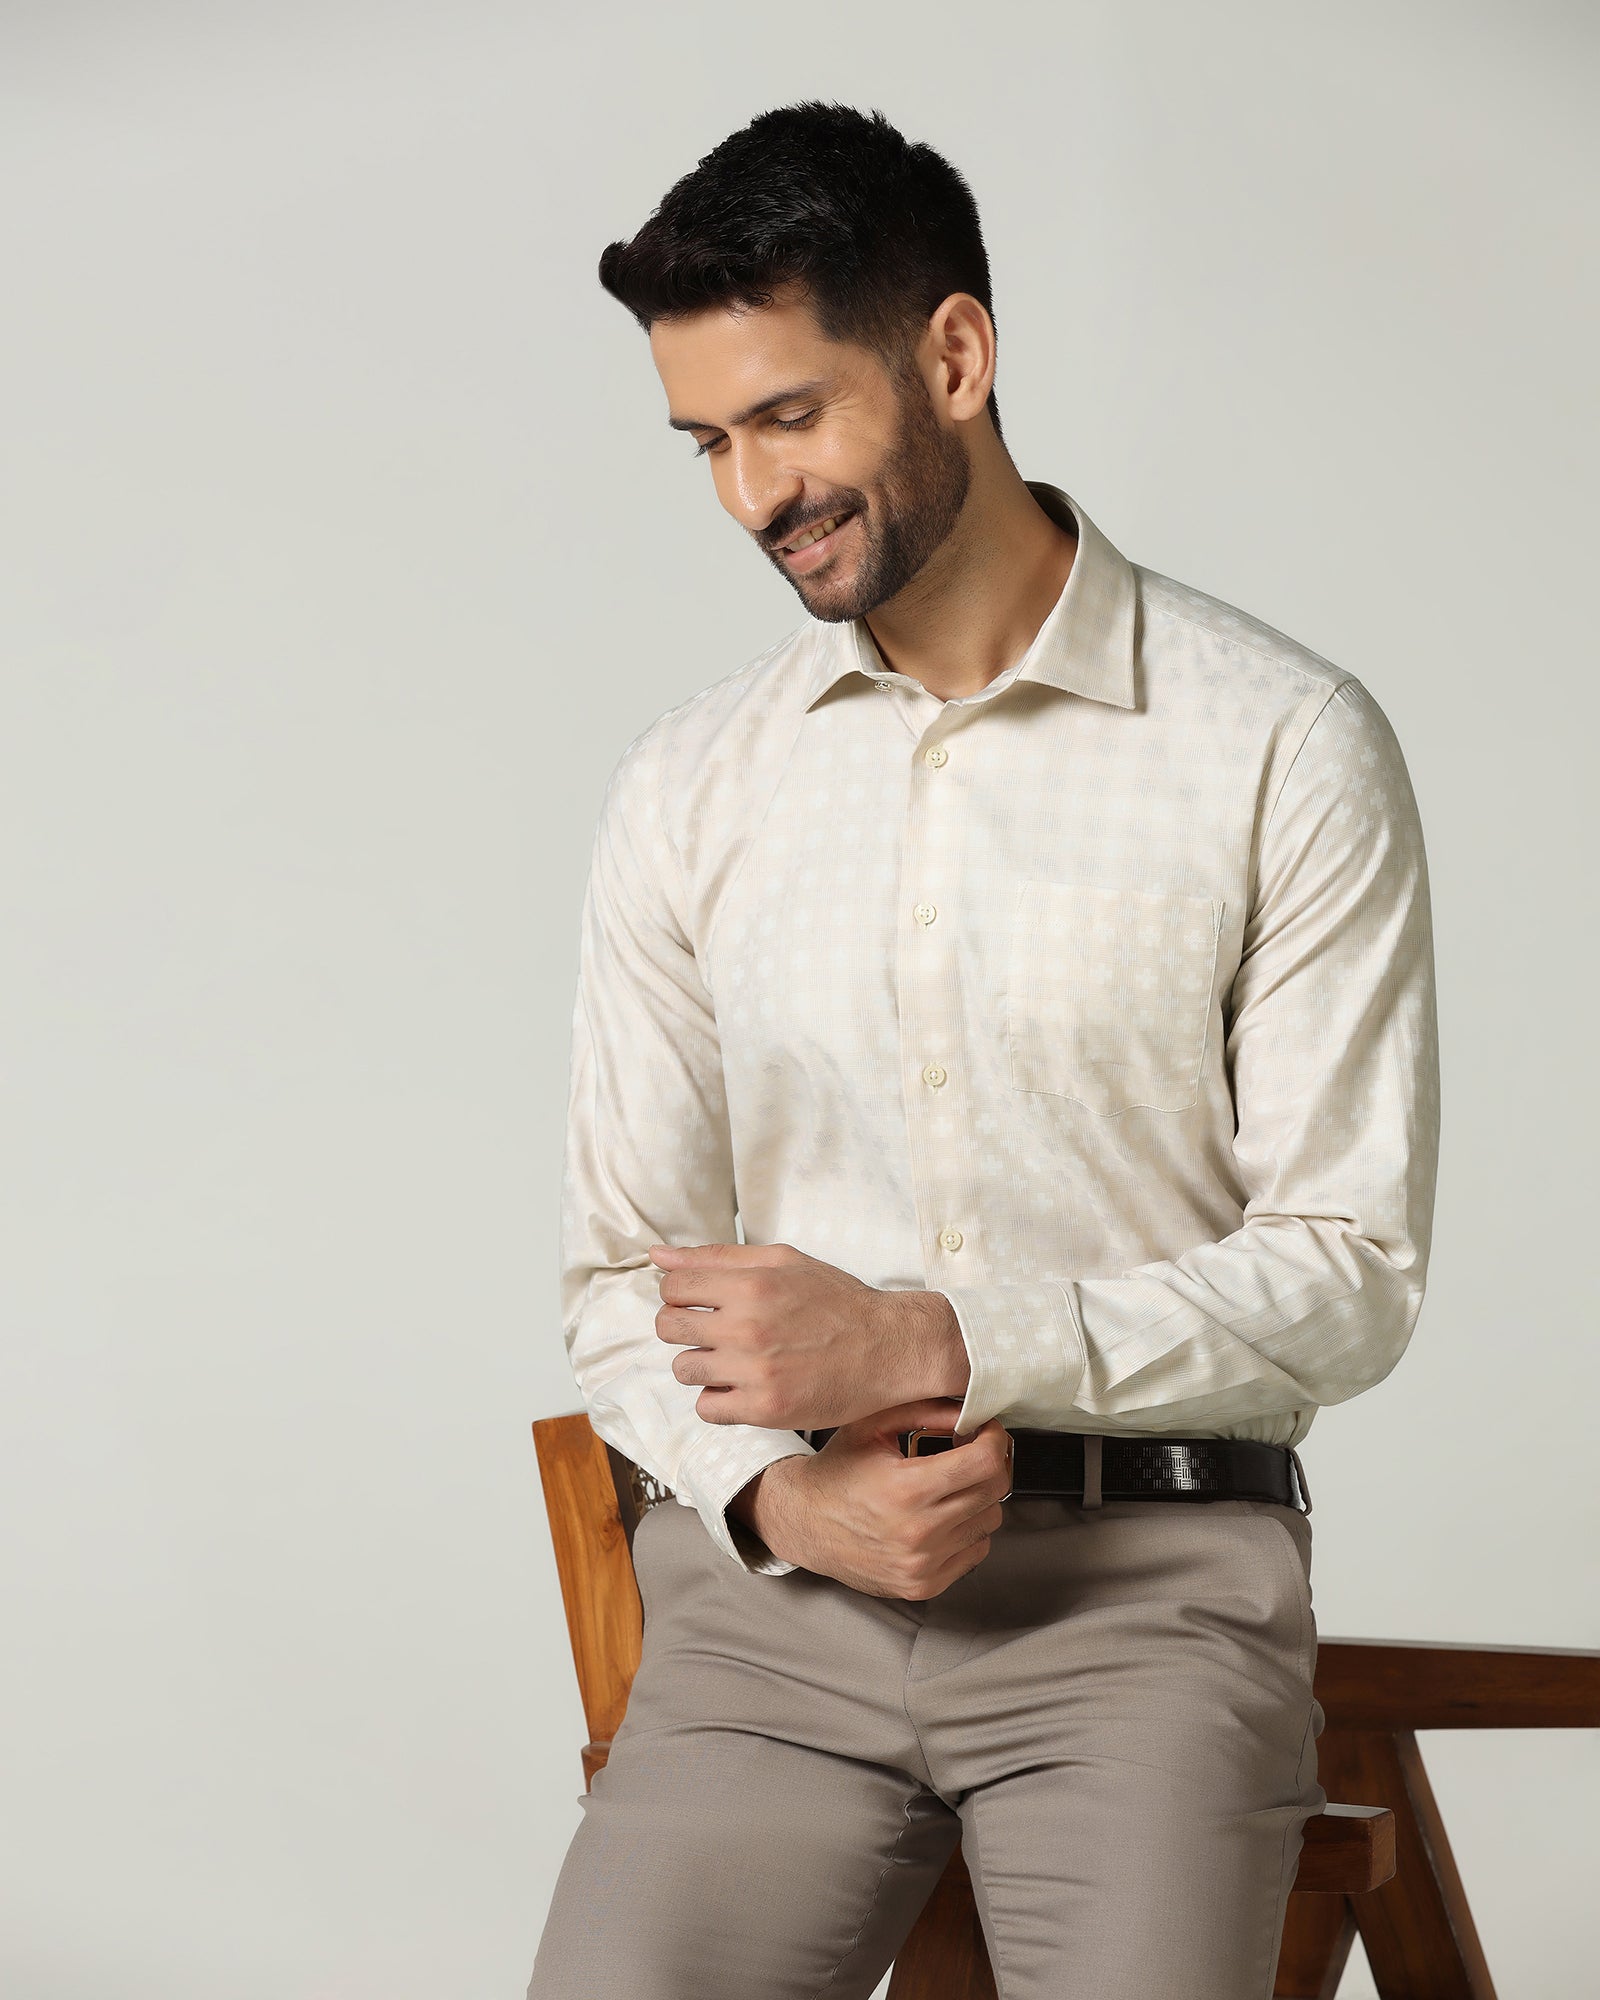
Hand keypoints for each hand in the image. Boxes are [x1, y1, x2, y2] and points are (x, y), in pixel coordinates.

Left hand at [649, 1240, 969, 1429]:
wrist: (890, 1348)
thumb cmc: (839, 1301)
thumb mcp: (784, 1261)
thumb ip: (718, 1257)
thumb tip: (658, 1256)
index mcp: (752, 1283)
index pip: (672, 1286)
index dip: (680, 1293)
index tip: (699, 1302)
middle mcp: (748, 1326)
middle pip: (667, 1327)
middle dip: (683, 1327)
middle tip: (712, 1331)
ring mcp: (755, 1371)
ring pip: (683, 1369)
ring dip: (701, 1364)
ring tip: (733, 1360)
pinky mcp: (765, 1410)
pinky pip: (706, 1408)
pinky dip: (719, 1399)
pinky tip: (743, 1386)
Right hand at [729, 1399, 1012, 1598]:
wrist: (804, 1523)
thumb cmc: (837, 1472)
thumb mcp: (872, 1425)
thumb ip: (925, 1410)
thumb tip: (969, 1411)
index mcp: (905, 1489)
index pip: (984, 1463)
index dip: (994, 1438)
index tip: (987, 1430)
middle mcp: (917, 1533)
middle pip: (994, 1490)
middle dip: (990, 1463)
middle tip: (969, 1451)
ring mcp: (922, 1564)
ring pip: (990, 1521)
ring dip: (978, 1497)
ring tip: (948, 1486)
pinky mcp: (924, 1585)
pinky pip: (976, 1551)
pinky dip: (968, 1530)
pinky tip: (941, 1515)